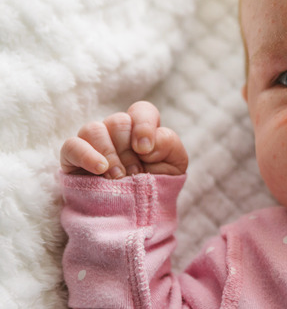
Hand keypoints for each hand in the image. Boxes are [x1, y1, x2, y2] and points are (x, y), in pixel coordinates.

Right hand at [60, 101, 187, 178]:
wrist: (136, 216)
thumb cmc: (156, 185)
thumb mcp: (174, 164)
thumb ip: (169, 144)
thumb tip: (147, 143)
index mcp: (141, 129)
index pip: (141, 111)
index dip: (143, 125)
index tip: (145, 150)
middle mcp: (116, 132)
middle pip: (118, 121)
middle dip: (128, 151)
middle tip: (135, 173)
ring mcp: (93, 143)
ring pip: (94, 129)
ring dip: (109, 154)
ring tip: (118, 177)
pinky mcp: (73, 158)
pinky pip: (72, 145)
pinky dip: (86, 155)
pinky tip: (99, 169)